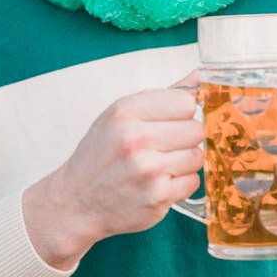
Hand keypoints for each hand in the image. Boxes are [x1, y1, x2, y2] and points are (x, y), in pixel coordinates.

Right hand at [22, 71, 203, 269]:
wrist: (76, 201)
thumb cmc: (100, 155)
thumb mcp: (121, 115)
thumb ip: (164, 95)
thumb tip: (200, 75)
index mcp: (126, 111)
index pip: (186, 101)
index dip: (183, 111)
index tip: (174, 119)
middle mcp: (136, 139)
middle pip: (196, 129)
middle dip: (186, 137)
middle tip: (165, 145)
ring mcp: (148, 170)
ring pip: (197, 156)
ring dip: (184, 161)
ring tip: (161, 164)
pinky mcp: (158, 197)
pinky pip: (192, 182)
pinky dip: (180, 184)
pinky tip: (159, 182)